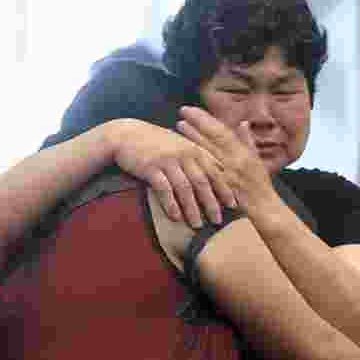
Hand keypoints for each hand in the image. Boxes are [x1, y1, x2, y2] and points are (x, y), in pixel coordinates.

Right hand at [107, 118, 236, 227]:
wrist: (126, 134)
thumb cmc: (157, 142)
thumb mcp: (181, 144)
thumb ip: (200, 156)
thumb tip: (221, 171)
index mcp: (195, 149)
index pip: (215, 172)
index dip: (225, 189)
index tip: (234, 206)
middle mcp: (184, 154)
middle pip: (203, 183)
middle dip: (212, 204)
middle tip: (218, 221)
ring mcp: (167, 160)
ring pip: (185, 188)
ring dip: (192, 209)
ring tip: (197, 225)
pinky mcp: (151, 167)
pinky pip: (164, 189)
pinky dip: (171, 204)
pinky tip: (176, 217)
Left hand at [177, 107, 277, 211]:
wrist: (264, 207)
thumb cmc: (261, 184)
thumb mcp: (257, 160)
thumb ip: (248, 141)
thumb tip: (243, 123)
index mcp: (243, 152)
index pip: (222, 131)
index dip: (206, 119)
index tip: (192, 110)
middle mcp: (235, 160)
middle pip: (212, 138)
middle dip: (195, 124)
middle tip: (181, 113)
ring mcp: (227, 173)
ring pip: (207, 152)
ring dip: (192, 138)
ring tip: (178, 126)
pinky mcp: (221, 185)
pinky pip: (205, 170)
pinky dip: (194, 159)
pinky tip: (183, 152)